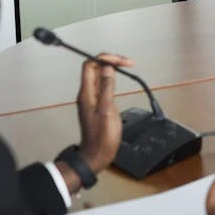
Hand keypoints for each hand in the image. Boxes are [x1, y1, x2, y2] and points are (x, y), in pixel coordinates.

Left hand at [77, 52, 134, 173]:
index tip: (121, 61)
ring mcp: (92, 98)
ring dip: (112, 68)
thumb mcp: (107, 110)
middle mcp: (87, 93)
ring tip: (126, 67)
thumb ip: (107, 88)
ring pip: (99, 75)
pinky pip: (103, 85)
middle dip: (110, 60)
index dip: (105, 58)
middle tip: (128, 63)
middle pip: (95, 67)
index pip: (90, 65)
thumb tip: (107, 68)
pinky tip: (120, 80)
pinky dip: (112, 79)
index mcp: (86, 93)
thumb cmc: (102, 137)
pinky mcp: (97, 104)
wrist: (96, 156)